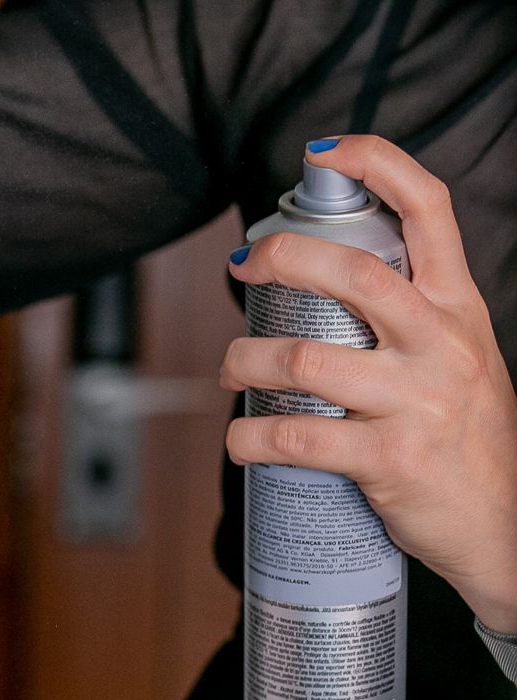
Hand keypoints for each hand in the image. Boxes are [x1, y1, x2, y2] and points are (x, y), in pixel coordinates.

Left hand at [222, 134, 516, 632]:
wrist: (504, 526)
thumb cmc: (462, 440)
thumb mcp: (456, 359)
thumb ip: (407, 321)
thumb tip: (321, 282)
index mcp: (458, 310)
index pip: (431, 211)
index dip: (379, 166)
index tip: (326, 153)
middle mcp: (442, 346)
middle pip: (354, 273)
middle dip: (284, 258)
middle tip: (244, 265)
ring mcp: (417, 403)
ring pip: (305, 361)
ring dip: (244, 361)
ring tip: (229, 371)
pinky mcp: (389, 461)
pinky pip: (295, 439)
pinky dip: (248, 437)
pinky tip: (239, 438)